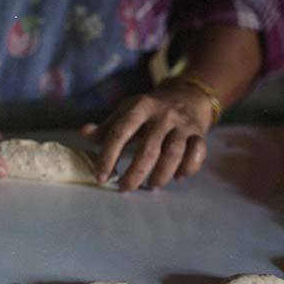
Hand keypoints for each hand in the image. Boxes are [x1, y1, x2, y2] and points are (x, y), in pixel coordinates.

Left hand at [81, 85, 213, 191]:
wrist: (187, 95)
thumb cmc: (149, 110)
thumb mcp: (127, 112)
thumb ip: (107, 127)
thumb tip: (84, 133)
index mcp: (140, 107)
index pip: (121, 132)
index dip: (108, 156)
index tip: (100, 177)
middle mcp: (163, 115)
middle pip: (148, 149)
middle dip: (135, 173)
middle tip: (124, 188)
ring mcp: (183, 124)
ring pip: (174, 153)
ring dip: (161, 174)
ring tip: (151, 186)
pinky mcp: (199, 133)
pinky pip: (197, 152)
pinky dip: (189, 167)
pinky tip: (178, 177)